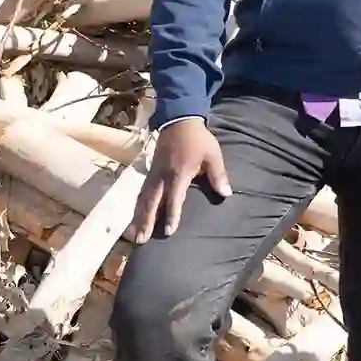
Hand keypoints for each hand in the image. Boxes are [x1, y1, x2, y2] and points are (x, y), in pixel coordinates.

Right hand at [133, 118, 230, 241]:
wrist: (179, 121)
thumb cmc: (199, 140)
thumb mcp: (213, 155)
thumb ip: (218, 175)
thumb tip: (226, 194)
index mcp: (179, 174)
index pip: (174, 198)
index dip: (172, 215)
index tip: (169, 231)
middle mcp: (162, 176)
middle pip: (152, 202)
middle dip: (146, 221)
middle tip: (140, 240)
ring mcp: (154, 174)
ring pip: (143, 198)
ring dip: (139, 216)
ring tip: (134, 234)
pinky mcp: (150, 171)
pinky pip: (142, 191)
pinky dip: (137, 205)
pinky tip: (135, 216)